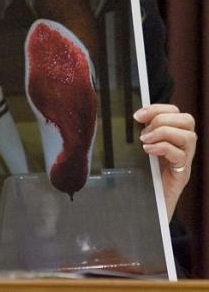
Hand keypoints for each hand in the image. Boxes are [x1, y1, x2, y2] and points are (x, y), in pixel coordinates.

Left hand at [134, 104, 195, 220]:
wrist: (146, 210)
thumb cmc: (140, 177)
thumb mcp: (138, 151)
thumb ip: (139, 134)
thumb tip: (129, 117)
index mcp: (172, 137)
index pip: (175, 112)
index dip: (158, 108)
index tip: (137, 115)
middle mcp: (182, 148)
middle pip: (187, 120)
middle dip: (162, 118)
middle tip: (143, 130)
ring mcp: (184, 162)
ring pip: (189, 136)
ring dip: (163, 133)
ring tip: (145, 141)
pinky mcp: (181, 176)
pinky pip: (181, 156)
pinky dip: (163, 148)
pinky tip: (147, 151)